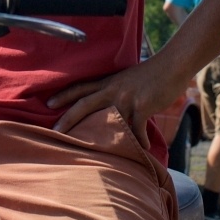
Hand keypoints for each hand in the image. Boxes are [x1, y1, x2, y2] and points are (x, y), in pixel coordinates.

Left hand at [45, 58, 184, 136]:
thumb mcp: (127, 79)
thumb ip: (116, 91)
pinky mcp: (142, 105)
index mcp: (108, 82)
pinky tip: (144, 148)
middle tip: (55, 130)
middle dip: (68, 117)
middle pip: (85, 104)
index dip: (64, 95)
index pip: (81, 88)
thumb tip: (109, 105)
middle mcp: (113, 89)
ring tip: (97, 154)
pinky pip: (137, 128)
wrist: (171, 66)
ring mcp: (127, 98)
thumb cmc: (151, 74)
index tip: (48, 103)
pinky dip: (140, 140)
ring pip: (108, 120)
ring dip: (103, 138)